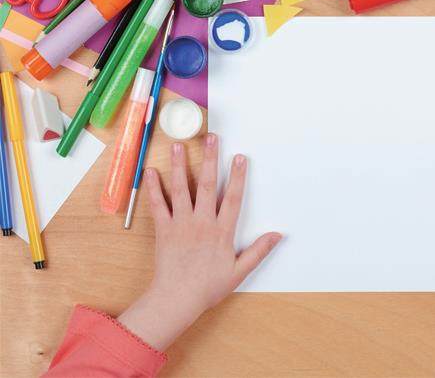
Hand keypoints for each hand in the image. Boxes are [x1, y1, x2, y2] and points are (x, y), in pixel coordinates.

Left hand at [117, 134, 281, 350]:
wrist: (176, 299)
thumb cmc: (208, 287)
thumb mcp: (239, 271)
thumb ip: (258, 251)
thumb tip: (278, 235)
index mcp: (222, 232)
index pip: (233, 198)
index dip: (238, 176)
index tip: (240, 157)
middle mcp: (202, 223)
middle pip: (207, 185)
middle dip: (210, 160)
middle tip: (212, 138)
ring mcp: (181, 224)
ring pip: (181, 189)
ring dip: (180, 166)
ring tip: (178, 146)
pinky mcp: (164, 230)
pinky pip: (158, 205)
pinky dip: (153, 188)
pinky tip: (151, 172)